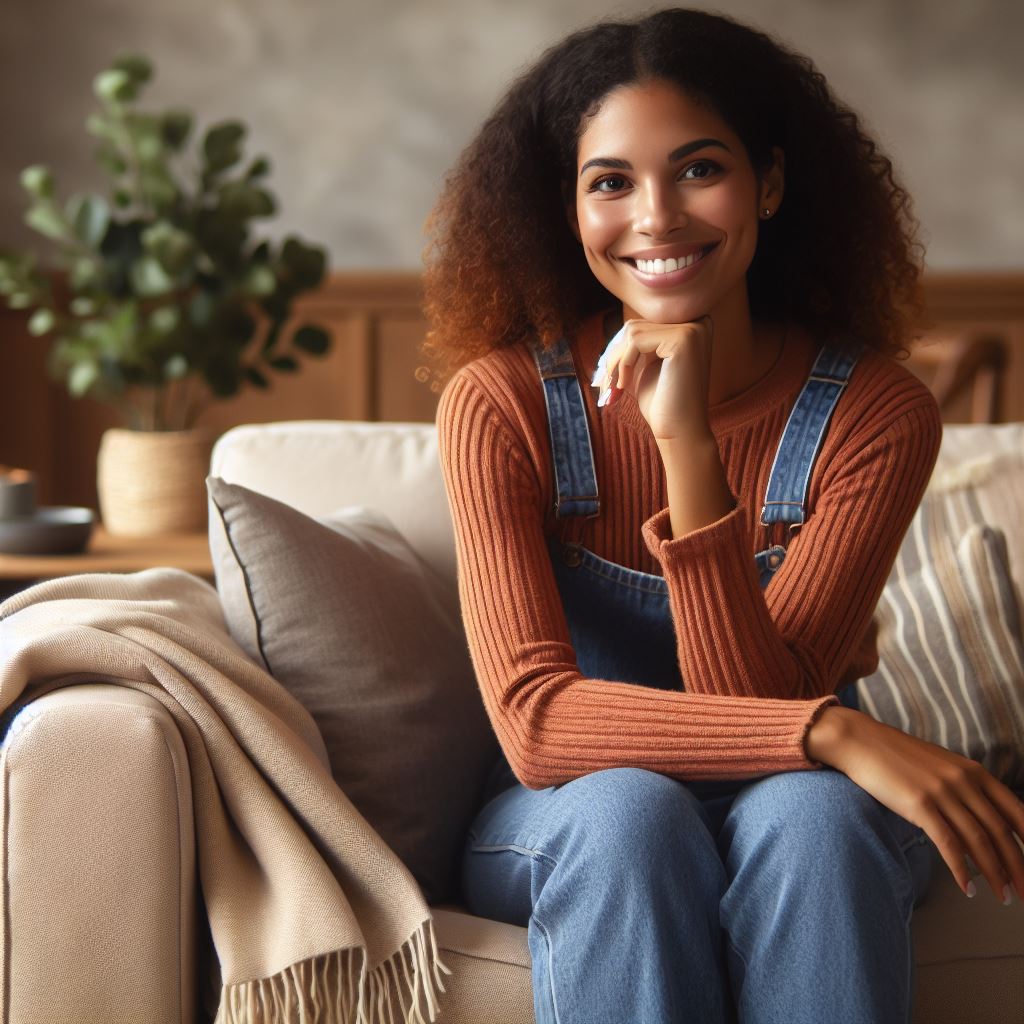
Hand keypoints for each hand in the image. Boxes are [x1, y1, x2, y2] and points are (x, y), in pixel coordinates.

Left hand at [593, 315, 713, 441]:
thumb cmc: (662, 403)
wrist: (679, 431)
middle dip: (614, 356)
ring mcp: (693, 328)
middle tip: (603, 384)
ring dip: (615, 362)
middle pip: (635, 326)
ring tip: (612, 388)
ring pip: (632, 332)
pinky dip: (623, 364)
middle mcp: (698, 322)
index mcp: (691, 327)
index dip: (619, 350)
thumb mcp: (647, 367)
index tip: (606, 375)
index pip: (641, 326)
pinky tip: (624, 386)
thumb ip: (638, 345)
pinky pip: (636, 340)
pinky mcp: (683, 338)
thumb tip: (617, 331)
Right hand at [809, 706, 1023, 902]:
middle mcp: (963, 781)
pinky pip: (948, 844)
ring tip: (1003, 897)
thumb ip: (965, 790)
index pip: (1016, 811)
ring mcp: (942, 792)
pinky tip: (967, 887)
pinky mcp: (919, 804)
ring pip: (979, 841)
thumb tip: (981, 825)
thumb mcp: (941, 766)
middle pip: (1001, 832)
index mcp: (974, 772)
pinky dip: (961, 869)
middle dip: (1018, 867)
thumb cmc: (898, 757)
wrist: (861, 741)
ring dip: (994, 874)